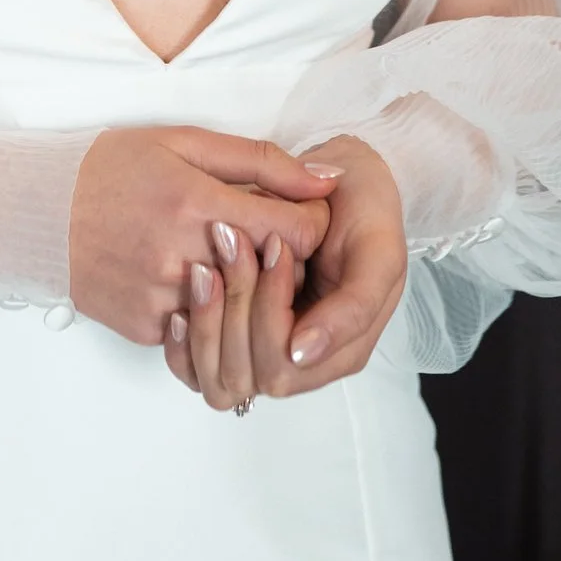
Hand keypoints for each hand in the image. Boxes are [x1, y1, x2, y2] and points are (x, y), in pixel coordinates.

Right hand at [69, 127, 332, 346]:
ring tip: (234, 259)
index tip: (303, 215)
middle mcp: (182, 258)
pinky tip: (191, 278)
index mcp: (196, 204)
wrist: (40, 211)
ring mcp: (164, 300)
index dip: (310, 225)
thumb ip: (263, 162)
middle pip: (271, 277)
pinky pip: (201, 329)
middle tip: (272, 239)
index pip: (292, 234)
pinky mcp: (148, 329)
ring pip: (239, 310)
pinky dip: (207, 308)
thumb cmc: (116, 167)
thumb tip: (326, 180)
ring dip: (248, 289)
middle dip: (284, 259)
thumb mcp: (186, 142)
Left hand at [180, 135, 408, 405]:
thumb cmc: (366, 214)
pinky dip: (184, 342)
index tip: (272, 246)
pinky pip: (198, 369)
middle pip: (246, 373)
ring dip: (206, 318)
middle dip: (235, 305)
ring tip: (205, 265)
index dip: (269, 309)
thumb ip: (354, 307)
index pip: (282, 362)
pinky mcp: (238, 339)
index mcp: (342, 351)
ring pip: (218, 376)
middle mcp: (303, 363)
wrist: (348, 185)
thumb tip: (300, 354)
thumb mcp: (379, 253)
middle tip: (231, 242)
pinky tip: (181, 302)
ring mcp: (268, 354)